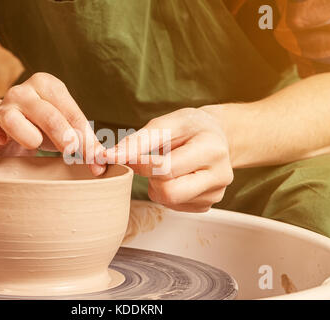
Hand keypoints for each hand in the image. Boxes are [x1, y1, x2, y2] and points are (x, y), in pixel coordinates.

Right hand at [0, 72, 105, 174]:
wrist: (8, 127)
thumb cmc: (44, 128)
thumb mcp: (66, 131)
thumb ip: (85, 145)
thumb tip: (102, 165)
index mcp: (50, 86)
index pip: (73, 114)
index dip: (87, 139)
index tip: (96, 161)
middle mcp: (25, 91)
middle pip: (48, 114)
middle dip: (64, 136)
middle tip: (73, 153)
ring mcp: (3, 105)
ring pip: (12, 118)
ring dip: (27, 135)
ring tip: (36, 145)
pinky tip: (0, 142)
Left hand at [105, 108, 233, 211]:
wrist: (217, 136)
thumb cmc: (190, 127)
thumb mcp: (167, 123)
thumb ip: (138, 140)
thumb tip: (109, 157)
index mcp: (212, 149)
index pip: (166, 168)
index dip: (140, 164)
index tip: (124, 157)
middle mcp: (220, 175)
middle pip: (169, 192)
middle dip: (151, 179)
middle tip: (149, 164)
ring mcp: (215, 194)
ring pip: (169, 201)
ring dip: (157, 186)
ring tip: (165, 167)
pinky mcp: (207, 204)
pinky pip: (174, 206)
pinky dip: (166, 193)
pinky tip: (175, 177)